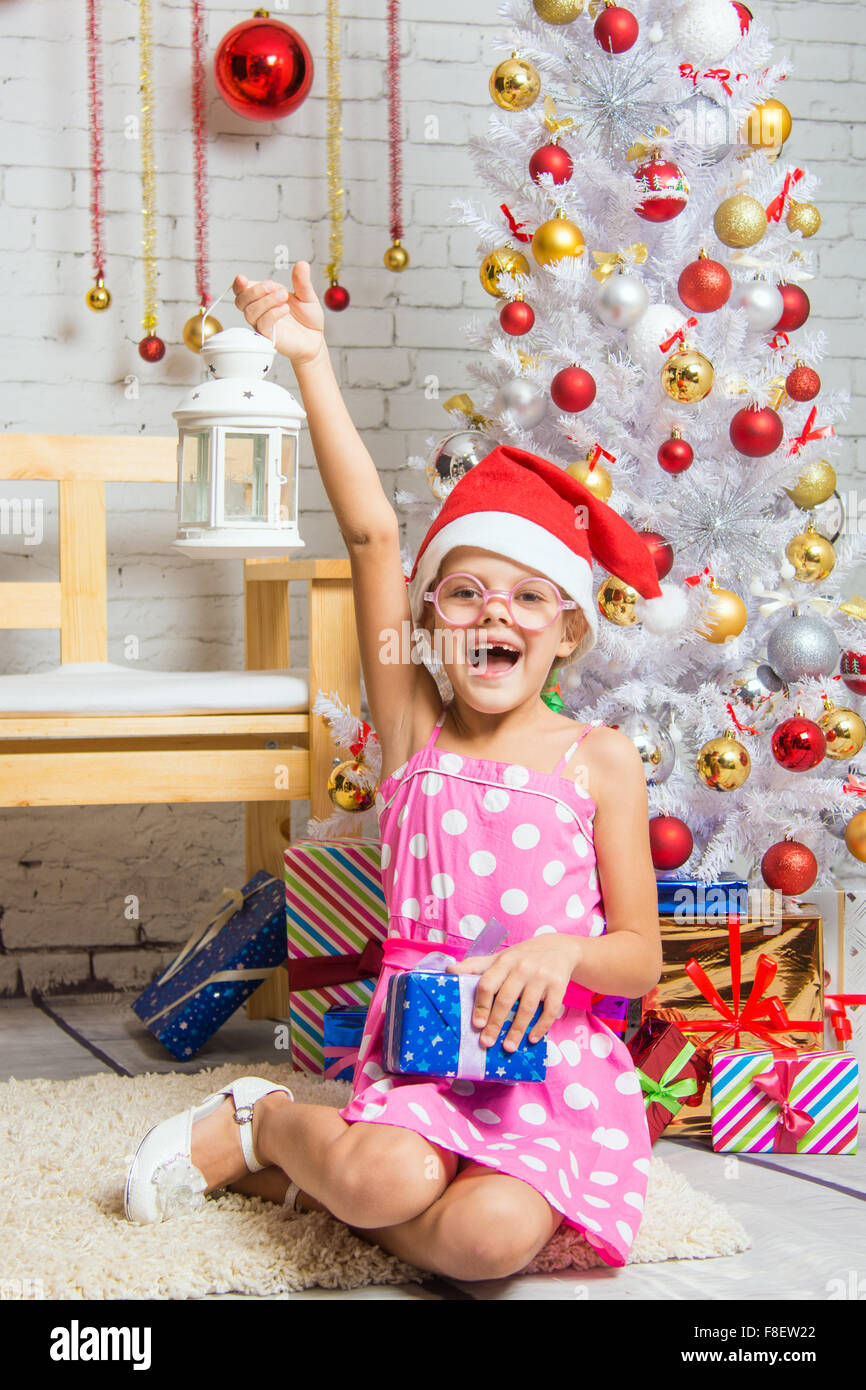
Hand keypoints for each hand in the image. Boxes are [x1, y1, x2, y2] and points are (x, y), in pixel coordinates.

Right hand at [232, 262, 324, 365]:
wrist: (315, 339)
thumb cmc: (308, 319)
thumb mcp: (307, 296)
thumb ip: (302, 282)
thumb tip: (302, 264)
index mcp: (264, 297)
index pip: (242, 290)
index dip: (238, 284)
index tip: (242, 278)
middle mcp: (260, 311)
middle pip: (240, 301)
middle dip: (254, 291)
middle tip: (273, 286)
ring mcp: (262, 325)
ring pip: (250, 312)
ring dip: (266, 301)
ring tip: (284, 297)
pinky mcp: (269, 337)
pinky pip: (262, 324)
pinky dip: (272, 314)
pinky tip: (285, 309)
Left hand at [446, 935, 581, 1053]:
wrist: (559, 949)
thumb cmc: (522, 957)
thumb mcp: (500, 958)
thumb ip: (476, 966)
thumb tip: (449, 971)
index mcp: (504, 961)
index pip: (488, 984)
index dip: (480, 1005)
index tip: (476, 1024)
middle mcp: (522, 967)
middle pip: (505, 1000)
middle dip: (495, 1024)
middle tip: (487, 1042)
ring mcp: (541, 977)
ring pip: (526, 1009)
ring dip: (516, 1031)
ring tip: (508, 1047)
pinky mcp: (559, 985)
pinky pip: (549, 1011)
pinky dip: (540, 1027)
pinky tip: (532, 1039)